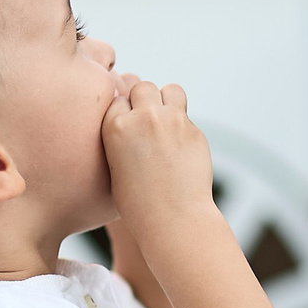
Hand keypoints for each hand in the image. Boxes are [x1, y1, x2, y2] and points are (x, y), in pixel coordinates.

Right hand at [101, 79, 214, 235]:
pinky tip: (180, 147)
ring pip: (170, 90)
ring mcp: (172, 121)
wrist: (173, 220)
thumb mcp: (114, 167)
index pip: (117, 99)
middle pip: (142, 87)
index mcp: (115, 127)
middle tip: (147, 125)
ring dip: (167, 102)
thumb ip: (120, 138)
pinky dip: (183, 126)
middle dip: (144, 102)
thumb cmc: (138, 203)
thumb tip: (128, 117)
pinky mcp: (194, 130)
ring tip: (166, 123)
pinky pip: (186, 115)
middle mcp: (143, 118)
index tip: (128, 130)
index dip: (123, 114)